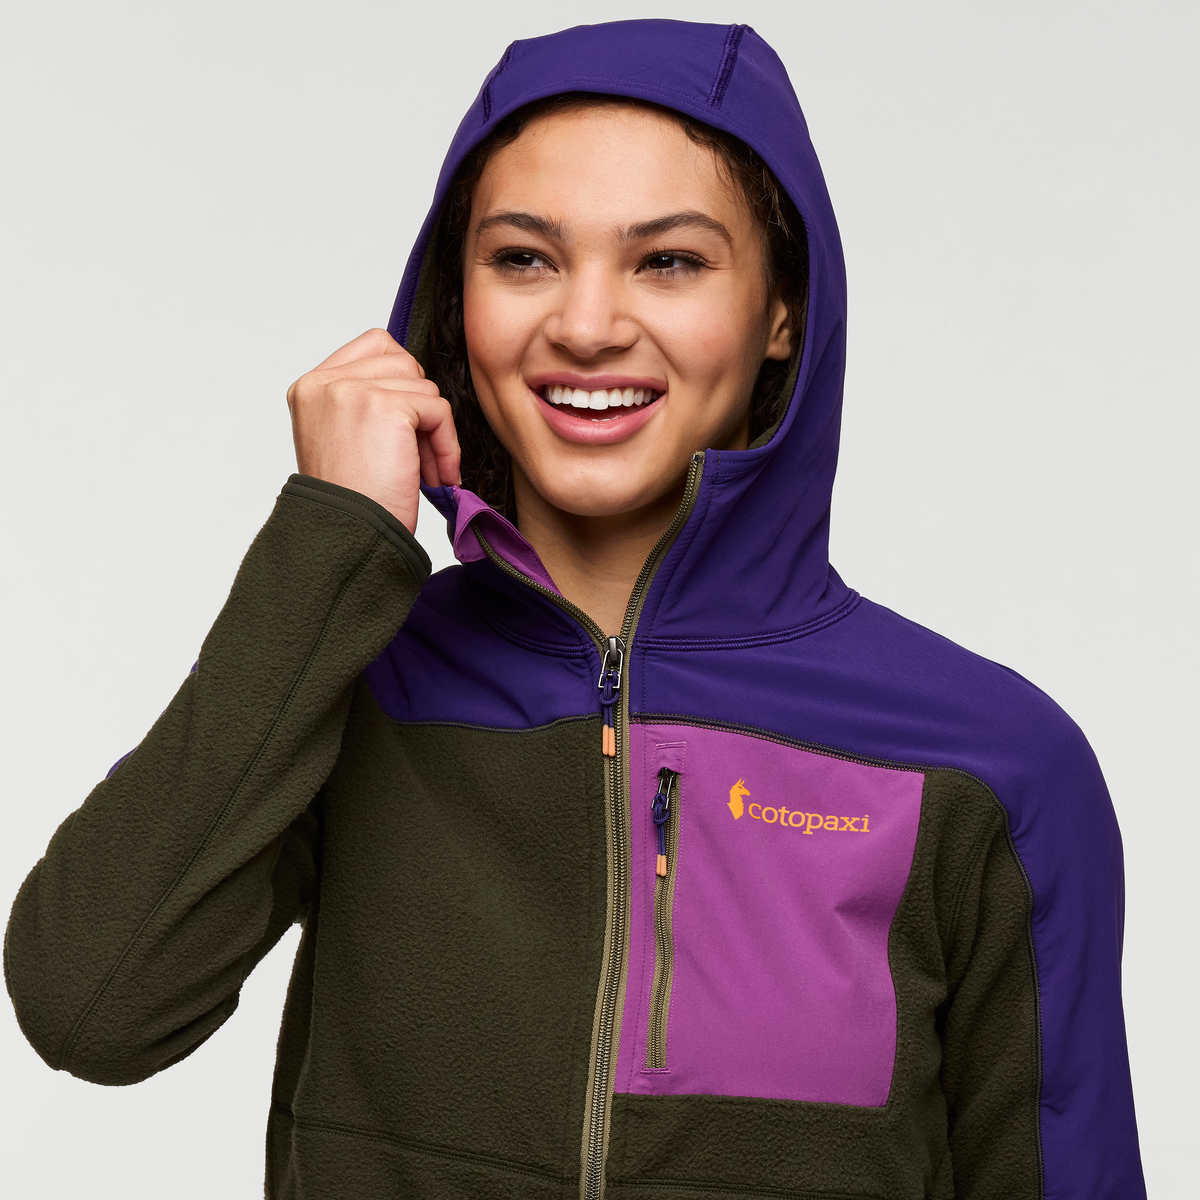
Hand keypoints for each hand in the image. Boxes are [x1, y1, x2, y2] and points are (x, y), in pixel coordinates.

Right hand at [286, 328, 459, 533]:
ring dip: (434, 432)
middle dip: (420, 410)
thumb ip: (366, 403)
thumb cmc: (350, 505)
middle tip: (419, 458)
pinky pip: (438, 409)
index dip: (403, 381)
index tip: (406, 427)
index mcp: (310, 388)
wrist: (346, 539)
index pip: (375, 345)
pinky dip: (447, 445)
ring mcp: (352, 391)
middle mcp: (325, 383)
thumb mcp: (344, 440)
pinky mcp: (386, 407)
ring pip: (424, 386)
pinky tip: (435, 477)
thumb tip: (416, 383)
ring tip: (425, 473)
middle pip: (404, 364)